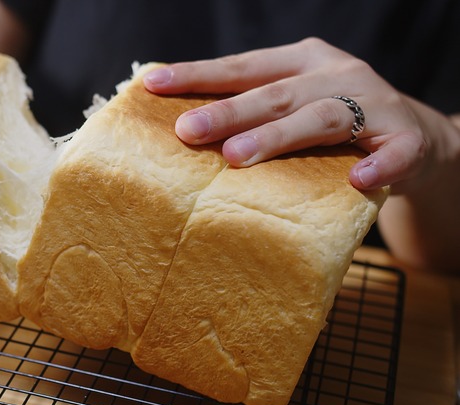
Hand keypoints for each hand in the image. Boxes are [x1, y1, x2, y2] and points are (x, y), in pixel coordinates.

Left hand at [143, 37, 456, 195]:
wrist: (415, 136)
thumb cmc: (334, 125)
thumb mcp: (293, 104)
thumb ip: (251, 113)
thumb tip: (180, 133)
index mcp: (301, 62)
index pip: (241, 67)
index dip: (198, 75)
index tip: (154, 85)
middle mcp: (336, 74)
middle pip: (275, 93)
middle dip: (228, 111)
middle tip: (186, 131)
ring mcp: (375, 104)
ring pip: (323, 117)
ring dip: (280, 136)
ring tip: (238, 157)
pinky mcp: (408, 139)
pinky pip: (396, 153)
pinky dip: (378, 165)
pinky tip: (357, 179)